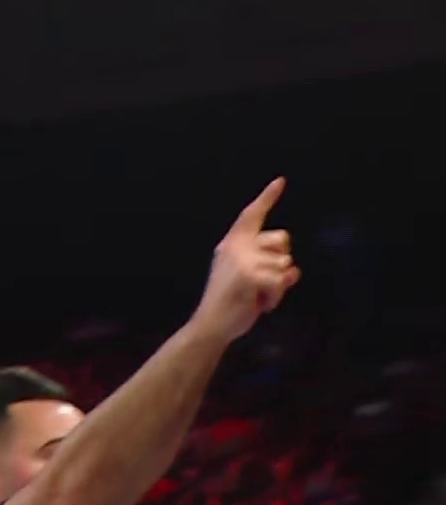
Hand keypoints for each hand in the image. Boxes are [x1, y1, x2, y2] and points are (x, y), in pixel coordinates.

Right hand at [193, 178, 300, 342]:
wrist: (211, 323)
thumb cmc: (229, 303)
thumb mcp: (248, 279)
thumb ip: (267, 268)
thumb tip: (292, 270)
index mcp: (231, 244)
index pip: (251, 215)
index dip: (267, 198)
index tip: (280, 181)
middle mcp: (235, 246)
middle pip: (281, 238)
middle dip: (282, 259)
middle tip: (265, 280)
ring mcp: (243, 259)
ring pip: (285, 263)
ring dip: (279, 285)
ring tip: (260, 296)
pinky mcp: (251, 274)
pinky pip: (282, 280)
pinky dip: (276, 296)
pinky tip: (261, 304)